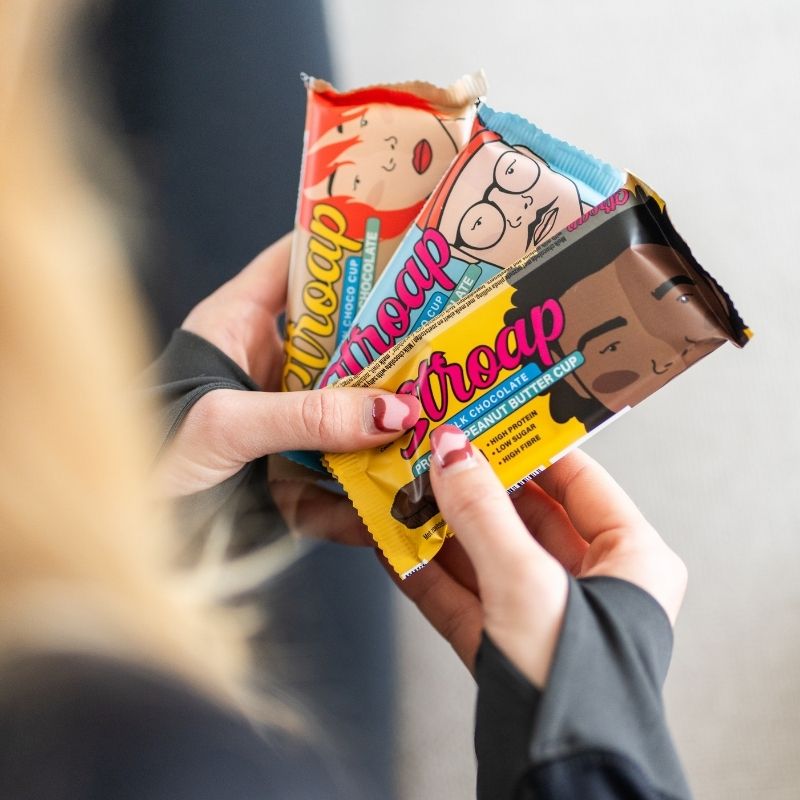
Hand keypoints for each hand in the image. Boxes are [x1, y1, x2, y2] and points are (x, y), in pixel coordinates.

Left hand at [155, 234, 419, 495]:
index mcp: (236, 326)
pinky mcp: (288, 474)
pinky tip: (406, 496)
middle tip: (445, 340)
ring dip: (388, 422)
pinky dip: (369, 492)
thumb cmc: (146, 453)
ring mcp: (280, 422)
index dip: (345, 250)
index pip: (295, 267)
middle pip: (340, 343)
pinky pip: (339, 478)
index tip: (401, 246)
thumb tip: (393, 413)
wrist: (123, 534)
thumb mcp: (224, 421)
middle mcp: (265, 369)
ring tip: (445, 416)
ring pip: (348, 410)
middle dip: (390, 347)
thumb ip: (306, 415)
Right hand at [396, 425, 686, 687]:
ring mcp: (541, 615)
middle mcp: (589, 584)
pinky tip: (393, 544)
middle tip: (436, 451)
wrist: (557, 780)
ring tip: (403, 489)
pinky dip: (427, 570)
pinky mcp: (502, 645)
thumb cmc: (577, 688)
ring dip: (442, 525)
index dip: (531, 445)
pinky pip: (460, 594)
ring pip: (485, 553)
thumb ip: (483, 511)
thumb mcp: (527, 581)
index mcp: (630, 560)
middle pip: (524, 515)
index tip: (489, 418)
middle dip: (474, 485)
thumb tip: (451, 451)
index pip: (579, 480)